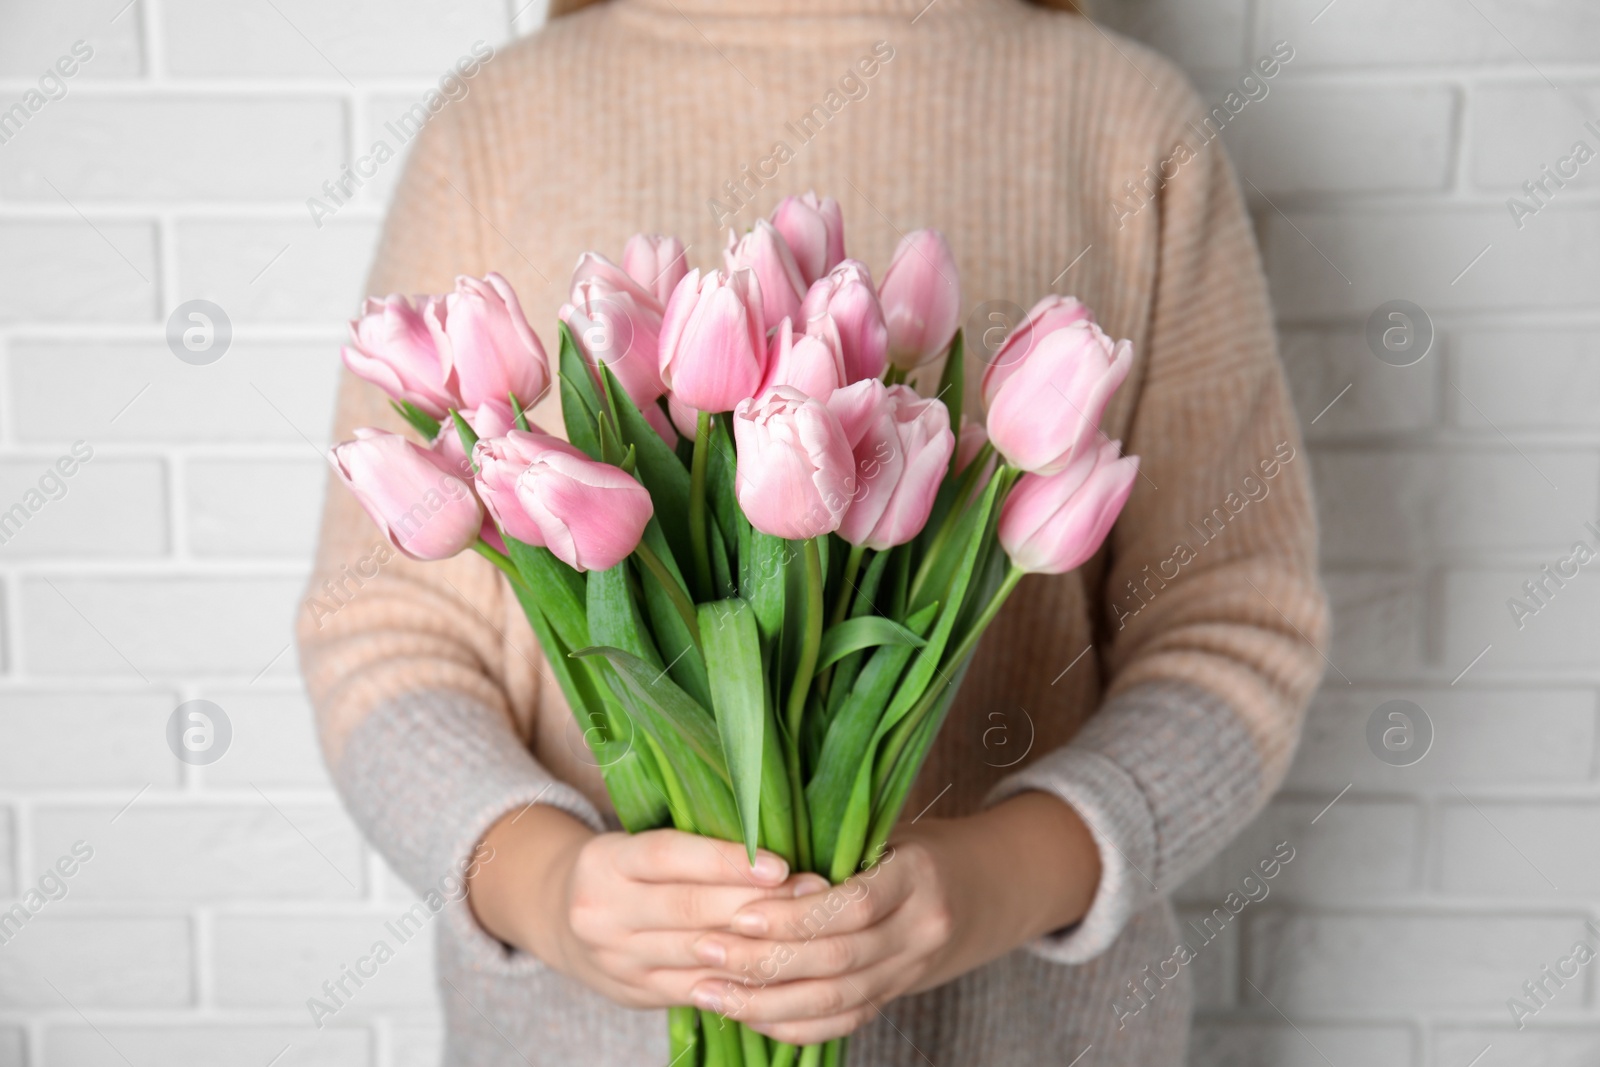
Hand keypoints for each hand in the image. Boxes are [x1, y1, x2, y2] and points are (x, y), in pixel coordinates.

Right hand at [467, 805, 826, 1008]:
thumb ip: (693, 842)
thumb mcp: (638, 842)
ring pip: (700, 955)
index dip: (725, 861)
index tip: (780, 863)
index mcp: (605, 862)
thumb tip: (774, 835)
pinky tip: (779, 967)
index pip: (668, 857)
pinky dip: (742, 979)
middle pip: (690, 910)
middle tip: (814, 894)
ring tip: (809, 930)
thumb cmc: (623, 867)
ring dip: (760, 944)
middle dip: (758, 904)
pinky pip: (699, 990)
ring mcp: (617, 959)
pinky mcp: (635, 992)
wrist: (558, 915)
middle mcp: (603, 912)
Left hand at [686, 792, 1101, 1044]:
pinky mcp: (894, 997)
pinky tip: (744, 1015)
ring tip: (708, 990)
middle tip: (705, 950)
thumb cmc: (916, 846)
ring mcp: (910, 972)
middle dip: (764, 962)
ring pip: (835, 1001)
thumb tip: (747, 839)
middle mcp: (921, 931)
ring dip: (765, 1003)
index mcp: (918, 876)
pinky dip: (791, 1025)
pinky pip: (841, 1023)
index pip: (854, 905)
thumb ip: (832, 840)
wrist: (985, 891)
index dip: (794, 915)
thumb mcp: (888, 827)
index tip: (738, 913)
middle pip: (838, 960)